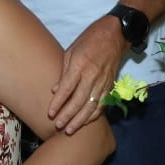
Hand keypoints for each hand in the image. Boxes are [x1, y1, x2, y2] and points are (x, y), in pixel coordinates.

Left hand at [48, 16, 127, 133]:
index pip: (67, 88)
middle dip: (68, 115)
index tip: (50, 113)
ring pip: (92, 105)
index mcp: (80, 65)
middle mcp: (92, 76)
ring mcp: (103, 82)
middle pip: (79, 101)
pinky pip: (103, 103)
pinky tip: (86, 122)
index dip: (58, 102)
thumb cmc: (89, 40)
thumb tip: (54, 90)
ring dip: (81, 120)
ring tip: (70, 129)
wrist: (114, 34)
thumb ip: (64, 72)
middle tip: (58, 126)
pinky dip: (95, 114)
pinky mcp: (111, 85)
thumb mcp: (71, 51)